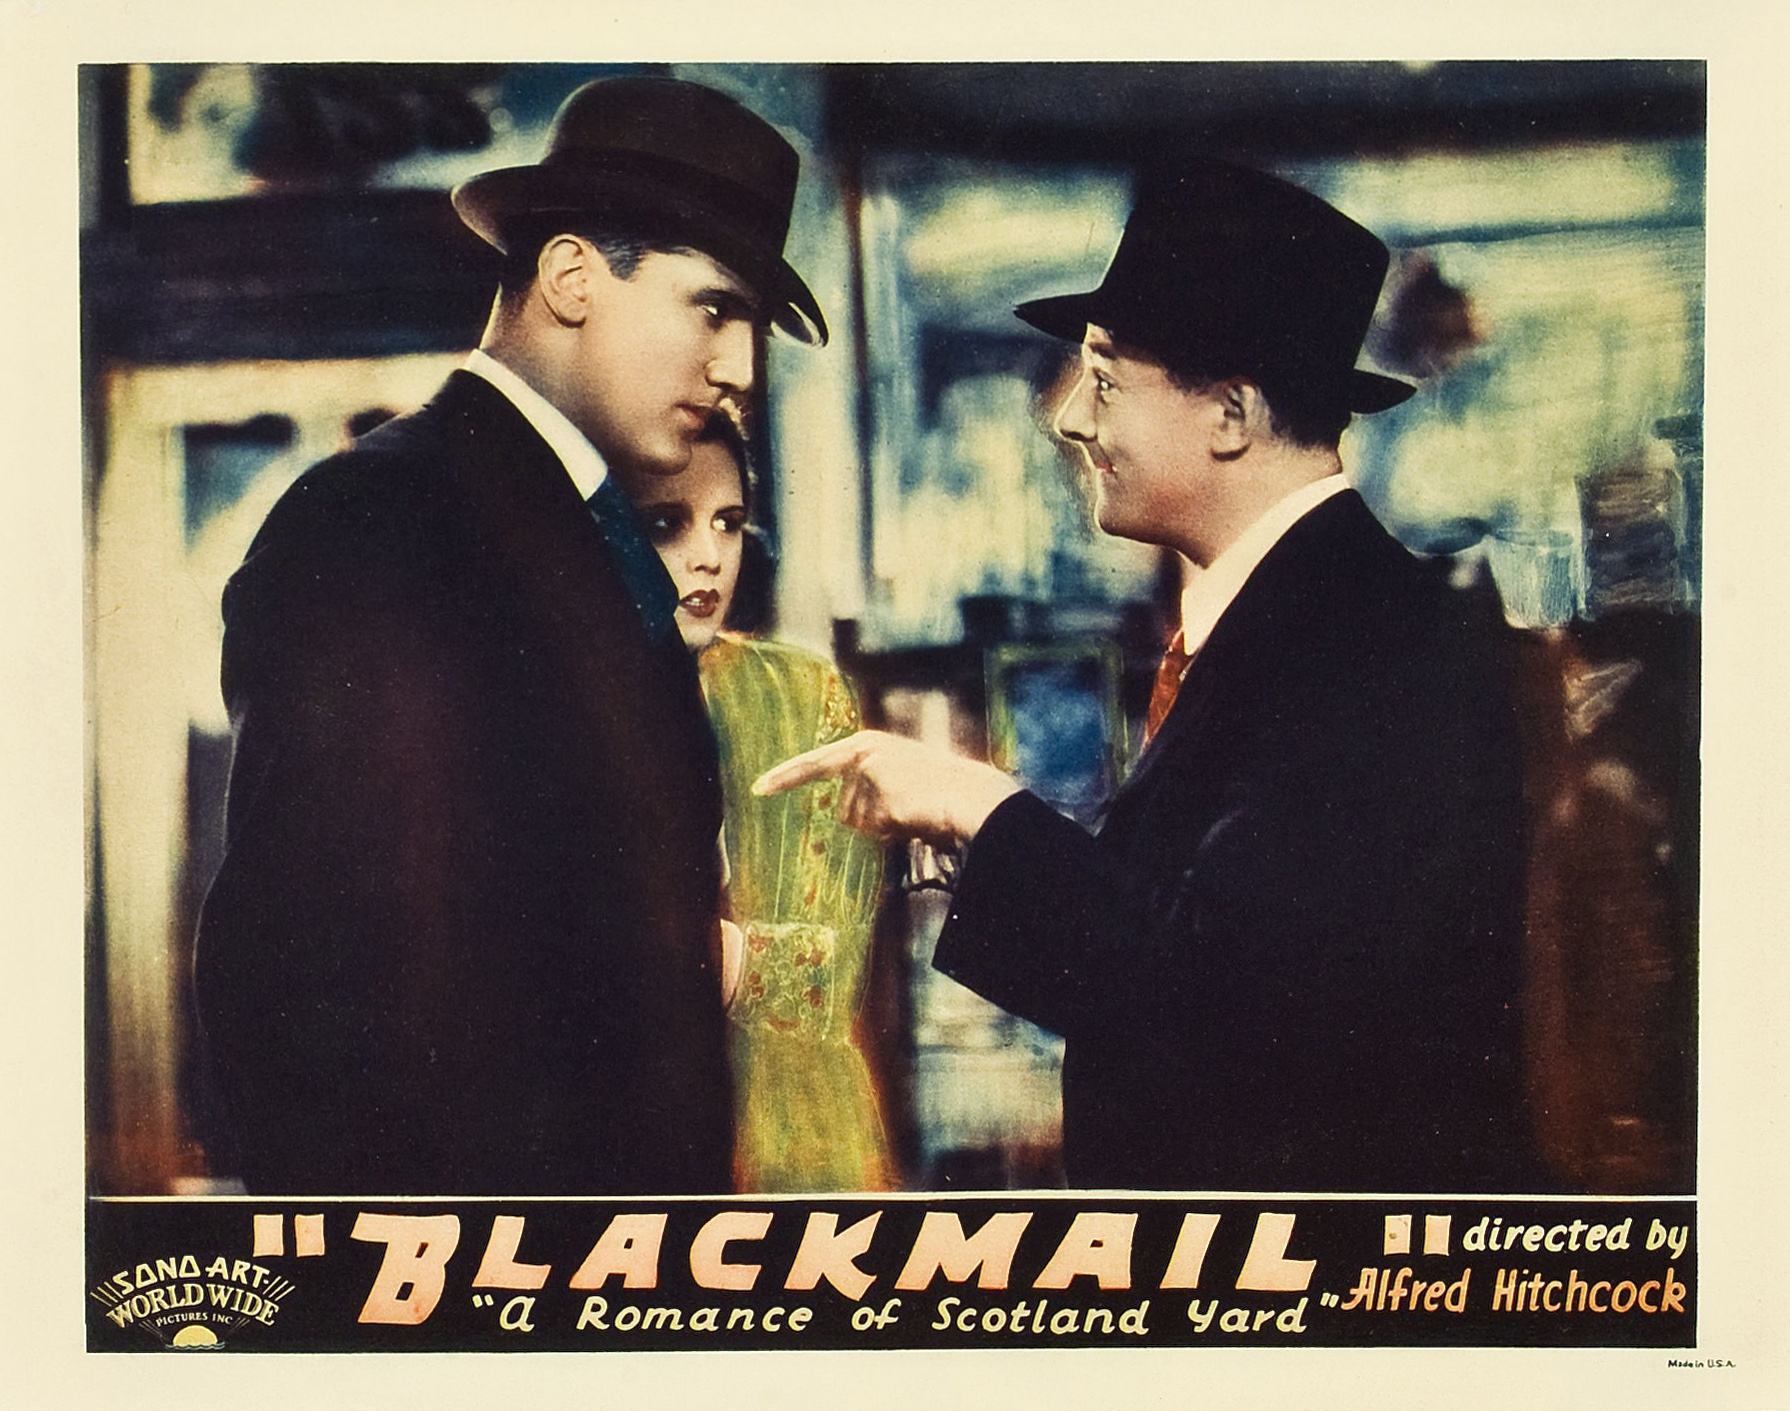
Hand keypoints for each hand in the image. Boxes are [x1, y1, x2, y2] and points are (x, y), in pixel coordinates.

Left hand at [753, 730, 1020, 845]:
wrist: (971, 796)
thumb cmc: (939, 797)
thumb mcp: (899, 785)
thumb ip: (869, 792)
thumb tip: (846, 817)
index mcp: (867, 745)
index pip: (816, 764)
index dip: (784, 778)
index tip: (757, 789)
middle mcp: (863, 751)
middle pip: (843, 810)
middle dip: (870, 824)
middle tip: (906, 815)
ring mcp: (868, 767)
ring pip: (855, 821)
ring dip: (882, 827)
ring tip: (914, 812)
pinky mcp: (876, 784)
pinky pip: (872, 827)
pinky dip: (891, 830)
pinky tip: (914, 816)